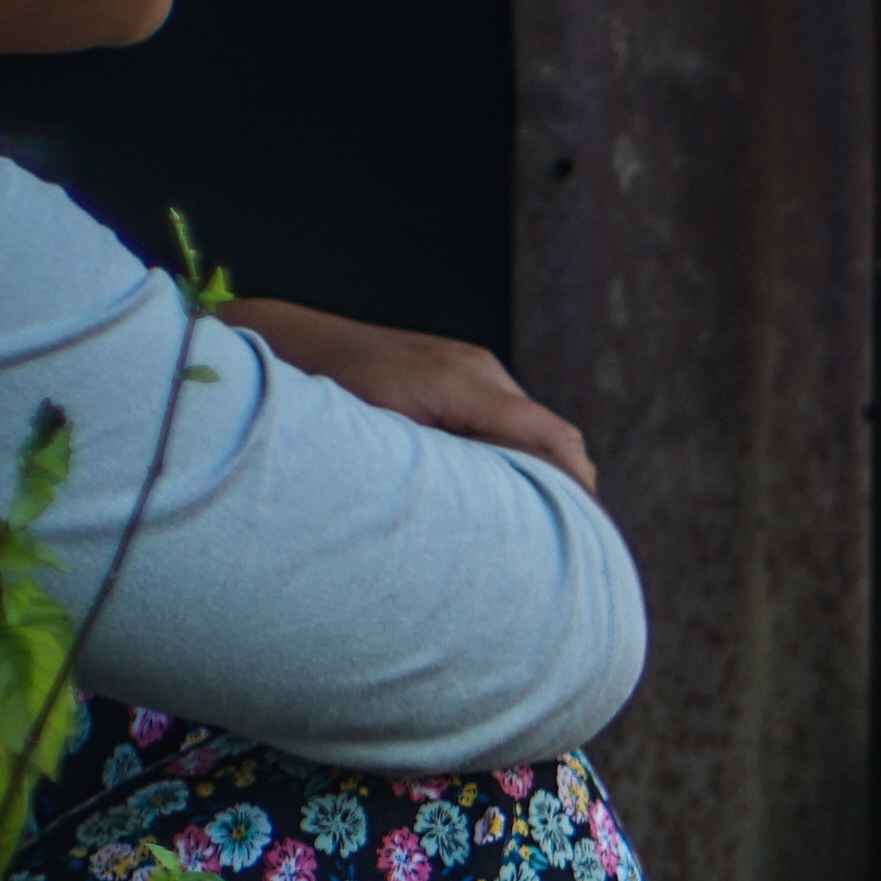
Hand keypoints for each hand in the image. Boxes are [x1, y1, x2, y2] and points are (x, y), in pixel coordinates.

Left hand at [232, 301, 599, 495]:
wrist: (290, 339)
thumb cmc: (326, 391)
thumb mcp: (382, 439)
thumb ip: (439, 468)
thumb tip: (481, 512)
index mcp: (465, 384)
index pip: (550, 436)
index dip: (578, 484)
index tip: (590, 529)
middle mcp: (479, 369)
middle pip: (550, 434)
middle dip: (567, 485)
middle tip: (569, 541)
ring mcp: (470, 364)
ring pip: (528, 425)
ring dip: (537, 469)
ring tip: (534, 521)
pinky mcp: (457, 370)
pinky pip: (502, 414)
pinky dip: (510, 450)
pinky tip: (494, 485)